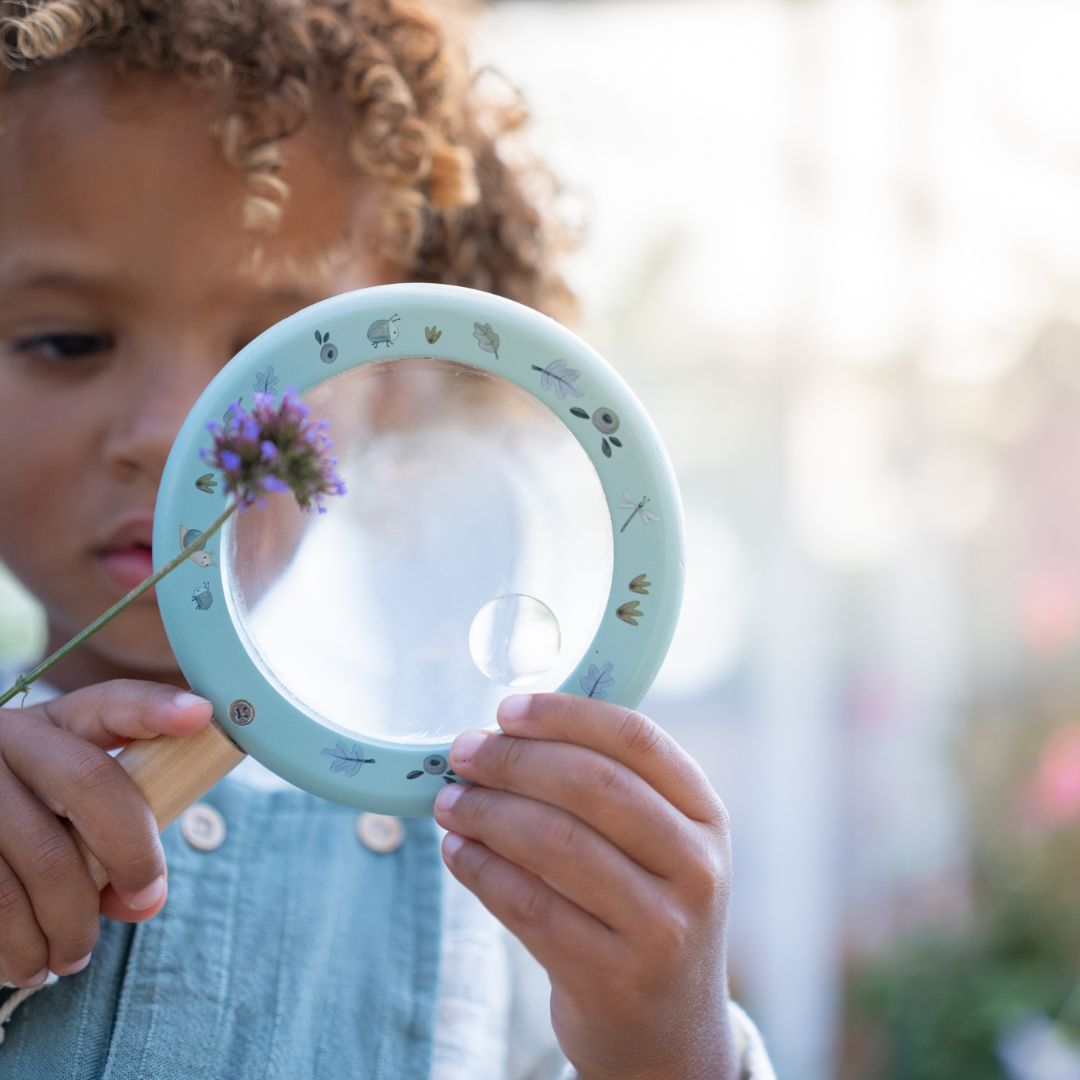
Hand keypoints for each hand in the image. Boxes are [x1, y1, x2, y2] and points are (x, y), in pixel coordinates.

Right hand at [0, 681, 210, 986]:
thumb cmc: (25, 816)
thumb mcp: (66, 807)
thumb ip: (119, 837)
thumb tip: (144, 902)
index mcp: (58, 721)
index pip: (114, 701)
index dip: (157, 707)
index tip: (200, 715)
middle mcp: (9, 737)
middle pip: (90, 782)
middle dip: (131, 852)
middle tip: (144, 898)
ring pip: (41, 854)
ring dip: (67, 923)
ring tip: (73, 957)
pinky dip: (15, 944)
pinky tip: (26, 962)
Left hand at [433, 693, 736, 1079]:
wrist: (669, 1029)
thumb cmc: (645, 910)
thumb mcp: (659, 847)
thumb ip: (607, 788)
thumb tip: (504, 734)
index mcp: (706, 815)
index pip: (636, 739)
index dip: (564, 715)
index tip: (507, 709)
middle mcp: (695, 867)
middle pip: (593, 785)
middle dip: (515, 761)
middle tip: (464, 753)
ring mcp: (660, 926)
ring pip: (555, 843)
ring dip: (488, 813)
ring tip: (450, 802)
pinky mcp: (612, 976)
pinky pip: (529, 905)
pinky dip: (482, 870)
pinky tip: (458, 851)